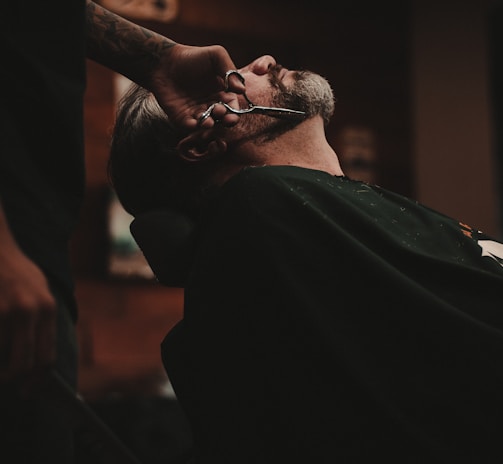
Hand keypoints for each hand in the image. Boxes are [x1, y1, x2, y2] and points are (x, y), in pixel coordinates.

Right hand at [0, 242, 56, 384]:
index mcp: (47, 308)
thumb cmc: (18, 272)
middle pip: (23, 363)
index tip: (30, 389)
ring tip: (2, 367)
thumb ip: (43, 320)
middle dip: (15, 379)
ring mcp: (5, 311)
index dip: (38, 378)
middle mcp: (29, 311)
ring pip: (2, 357)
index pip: (46, 356)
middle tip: (9, 383)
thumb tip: (42, 359)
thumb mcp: (41, 291)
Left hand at [149, 43, 245, 130]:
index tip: (232, 113)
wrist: (164, 61)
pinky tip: (193, 123)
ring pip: (207, 124)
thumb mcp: (215, 56)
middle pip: (221, 118)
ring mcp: (196, 112)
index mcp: (222, 93)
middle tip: (219, 113)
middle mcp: (211, 105)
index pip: (232, 107)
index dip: (234, 112)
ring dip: (209, 124)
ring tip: (208, 121)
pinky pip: (189, 126)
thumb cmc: (192, 57)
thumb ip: (229, 70)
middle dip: (223, 119)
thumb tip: (241, 90)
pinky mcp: (182, 117)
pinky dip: (192, 127)